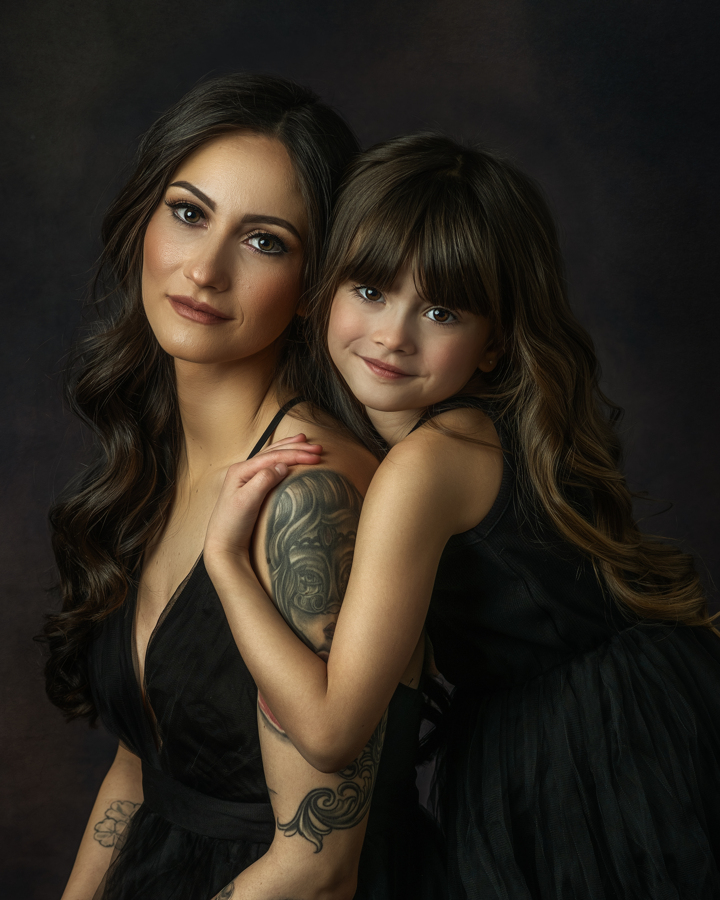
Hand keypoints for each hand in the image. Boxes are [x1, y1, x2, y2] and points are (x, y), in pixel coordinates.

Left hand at [204, 434, 321, 565]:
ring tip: (305, 441)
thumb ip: (263, 481)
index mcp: (241, 470)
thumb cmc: (233, 524)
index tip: (316, 457)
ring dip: (290, 448)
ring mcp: (247, 478)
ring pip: (272, 456)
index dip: (296, 455)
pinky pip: (270, 466)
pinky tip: (289, 459)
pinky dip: (283, 459)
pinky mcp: (252, 487)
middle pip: (274, 452)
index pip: (273, 457)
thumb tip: (282, 466)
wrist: (224, 545)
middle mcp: (243, 470)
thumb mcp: (247, 501)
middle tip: (318, 449)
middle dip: (297, 448)